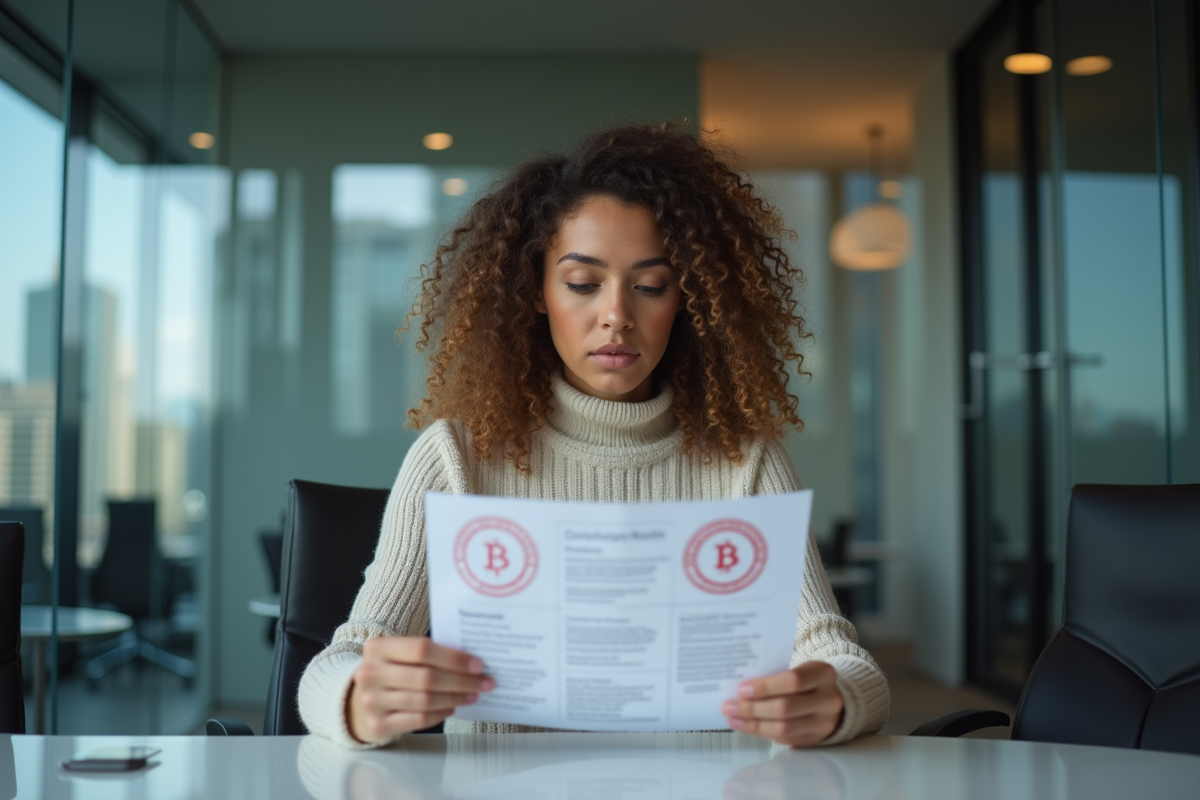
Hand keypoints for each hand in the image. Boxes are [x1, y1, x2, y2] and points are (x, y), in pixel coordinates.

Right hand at [348, 636, 493, 743]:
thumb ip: (426, 653)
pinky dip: (439, 714)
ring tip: (471, 695)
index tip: (477, 664)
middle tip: (484, 683)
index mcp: (378, 647)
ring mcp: (372, 701)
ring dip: (454, 698)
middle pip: (426, 677)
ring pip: (425, 700)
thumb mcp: (398, 654)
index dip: (453, 658)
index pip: (422, 649)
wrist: (357, 701)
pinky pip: (418, 719)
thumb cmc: (389, 672)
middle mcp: (371, 673)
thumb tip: (469, 661)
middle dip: (461, 681)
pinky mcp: (378, 724)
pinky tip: (451, 708)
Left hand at [721, 660, 843, 746]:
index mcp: (823, 674)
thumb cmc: (806, 679)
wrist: (831, 697)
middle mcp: (828, 700)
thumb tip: (741, 689)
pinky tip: (747, 725)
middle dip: (753, 709)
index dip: (765, 687)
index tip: (741, 690)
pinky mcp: (815, 739)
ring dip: (754, 724)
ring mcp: (824, 723)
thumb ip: (776, 675)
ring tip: (733, 718)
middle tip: (729, 706)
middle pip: (785, 708)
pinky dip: (762, 732)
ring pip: (784, 728)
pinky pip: (784, 739)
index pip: (793, 681)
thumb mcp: (799, 668)